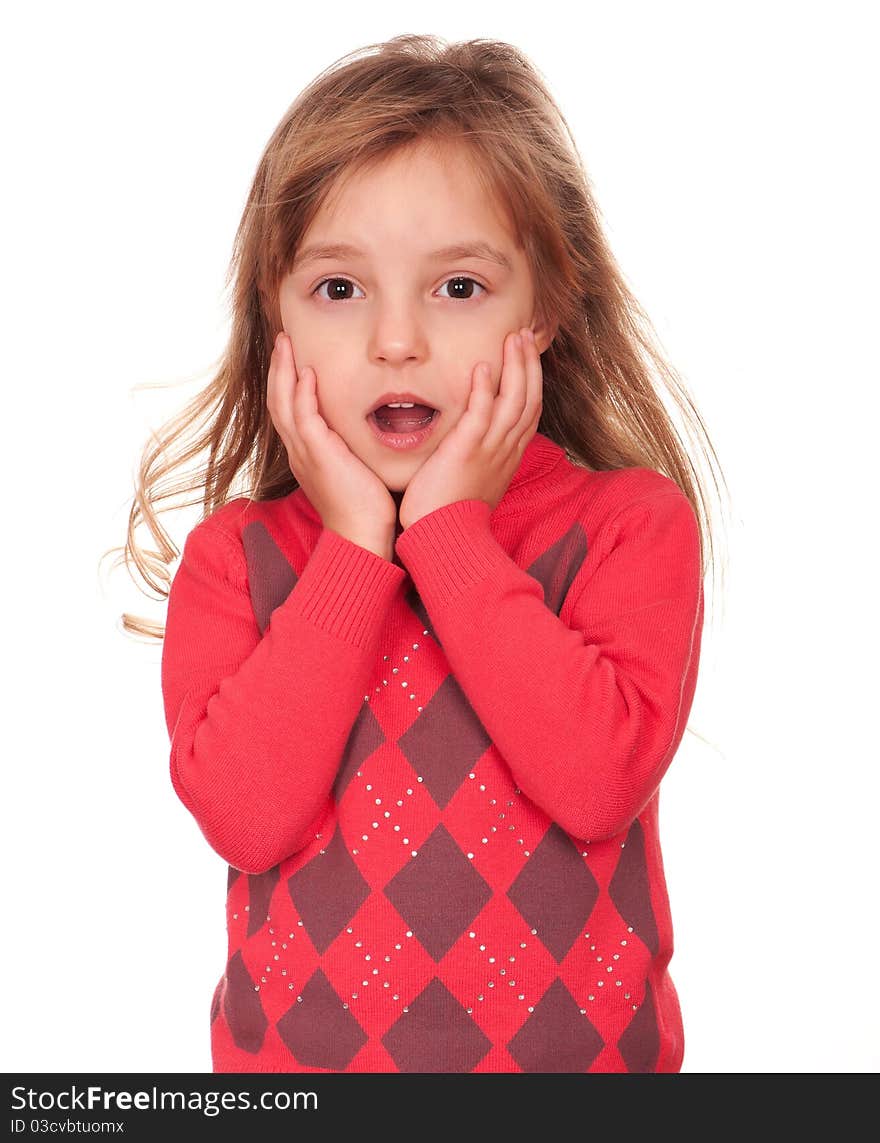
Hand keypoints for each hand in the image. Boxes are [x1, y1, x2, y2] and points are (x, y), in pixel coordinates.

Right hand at [267, 332, 397, 556]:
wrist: (361, 536)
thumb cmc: (364, 509)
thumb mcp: (353, 472)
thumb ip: (350, 450)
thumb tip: (362, 435)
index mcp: (306, 455)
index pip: (288, 410)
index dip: (286, 382)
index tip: (293, 357)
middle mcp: (298, 452)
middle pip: (277, 401)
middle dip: (278, 368)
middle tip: (283, 340)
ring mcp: (305, 453)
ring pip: (283, 403)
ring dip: (284, 371)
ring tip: (287, 343)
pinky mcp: (318, 455)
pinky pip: (303, 417)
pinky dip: (302, 393)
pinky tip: (307, 372)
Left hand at [398, 326, 542, 529]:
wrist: (446, 539)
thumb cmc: (452, 515)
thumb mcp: (476, 482)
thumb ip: (479, 457)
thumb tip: (473, 443)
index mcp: (508, 456)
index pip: (530, 411)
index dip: (532, 381)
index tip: (527, 357)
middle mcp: (506, 450)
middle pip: (529, 398)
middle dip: (529, 364)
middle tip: (523, 335)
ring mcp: (490, 450)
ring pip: (514, 400)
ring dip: (515, 366)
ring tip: (512, 338)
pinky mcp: (468, 451)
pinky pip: (482, 413)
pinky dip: (485, 388)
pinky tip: (483, 367)